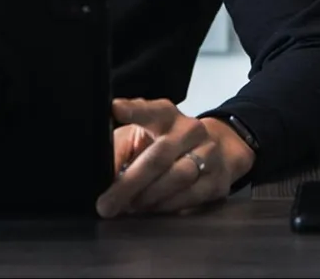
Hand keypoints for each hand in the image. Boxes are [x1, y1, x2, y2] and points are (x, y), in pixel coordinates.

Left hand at [96, 98, 254, 217]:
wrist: (216, 150)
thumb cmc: (167, 142)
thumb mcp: (143, 136)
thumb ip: (122, 147)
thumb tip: (102, 173)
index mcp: (166, 114)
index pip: (149, 109)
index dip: (133, 110)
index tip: (115, 109)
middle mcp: (189, 130)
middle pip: (159, 156)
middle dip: (130, 183)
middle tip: (107, 204)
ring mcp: (209, 153)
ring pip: (177, 177)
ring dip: (149, 197)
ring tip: (130, 207)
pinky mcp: (218, 180)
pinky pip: (191, 196)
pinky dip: (168, 206)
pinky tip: (152, 210)